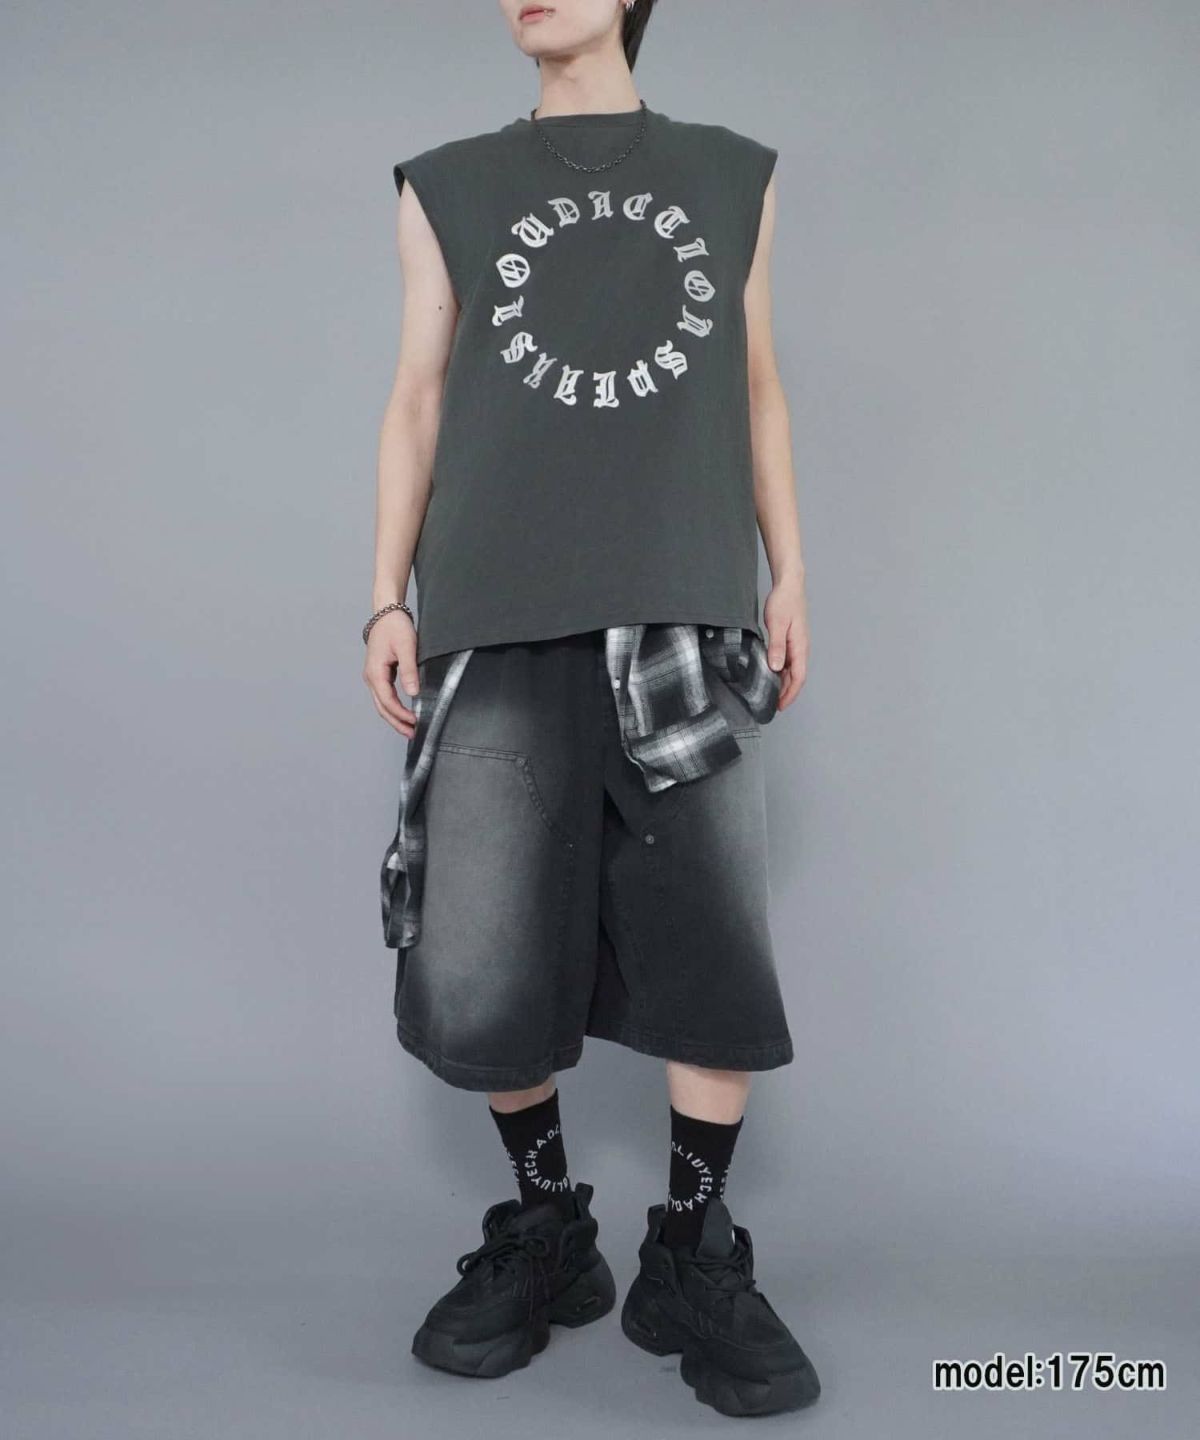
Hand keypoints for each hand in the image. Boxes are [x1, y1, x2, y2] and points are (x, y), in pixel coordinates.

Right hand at [362, 611, 420, 738]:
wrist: (386, 613)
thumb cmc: (395, 627)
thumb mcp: (406, 647)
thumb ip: (409, 670)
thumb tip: (413, 693)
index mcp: (375, 673)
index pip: (388, 701)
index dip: (401, 715)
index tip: (415, 722)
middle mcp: (370, 678)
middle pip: (382, 708)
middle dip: (396, 723)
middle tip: (413, 734)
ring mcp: (373, 677)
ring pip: (382, 704)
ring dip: (394, 717)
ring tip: (409, 728)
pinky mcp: (378, 675)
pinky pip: (384, 696)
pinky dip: (393, 708)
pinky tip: (404, 713)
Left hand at [763, 577, 808, 711]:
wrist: (789, 585)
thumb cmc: (784, 602)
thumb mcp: (777, 624)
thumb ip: (777, 646)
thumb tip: (776, 668)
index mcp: (800, 647)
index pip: (799, 677)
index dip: (790, 693)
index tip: (781, 705)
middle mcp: (801, 648)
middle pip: (797, 677)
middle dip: (787, 693)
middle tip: (773, 705)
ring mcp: (797, 645)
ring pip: (793, 670)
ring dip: (784, 683)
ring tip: (771, 694)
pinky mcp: (791, 640)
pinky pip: (788, 661)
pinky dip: (781, 672)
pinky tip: (771, 674)